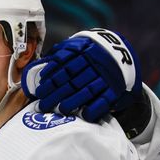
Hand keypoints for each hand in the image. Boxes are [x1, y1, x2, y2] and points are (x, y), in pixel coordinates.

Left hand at [22, 29, 141, 121]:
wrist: (120, 51)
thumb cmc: (90, 51)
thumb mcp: (77, 45)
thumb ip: (60, 52)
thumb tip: (41, 64)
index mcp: (83, 52)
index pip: (64, 67)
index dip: (50, 81)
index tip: (39, 91)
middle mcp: (94, 64)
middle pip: (72, 81)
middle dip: (55, 95)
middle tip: (43, 105)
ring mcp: (105, 77)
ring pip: (86, 91)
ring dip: (72, 102)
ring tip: (60, 110)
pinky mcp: (114, 89)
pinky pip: (104, 100)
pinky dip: (94, 109)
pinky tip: (84, 115)